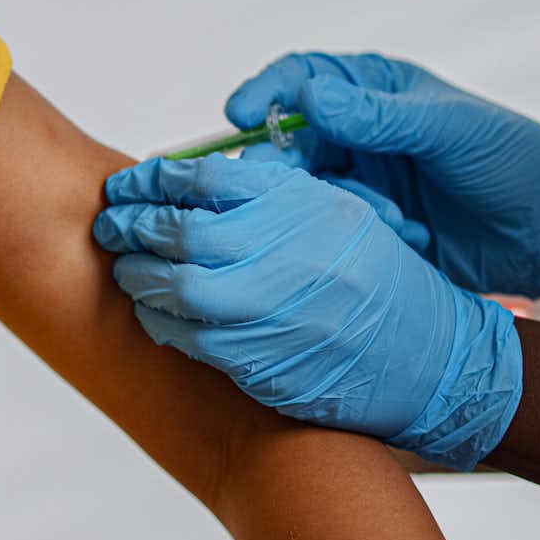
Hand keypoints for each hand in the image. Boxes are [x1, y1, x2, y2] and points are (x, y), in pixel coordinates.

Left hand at [95, 156, 520, 469]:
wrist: (431, 359)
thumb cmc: (378, 280)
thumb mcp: (339, 213)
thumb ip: (271, 194)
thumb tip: (189, 181)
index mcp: (304, 205)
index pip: (206, 178)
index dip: (154, 179)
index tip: (128, 183)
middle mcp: (289, 252)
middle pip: (181, 229)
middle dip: (132, 225)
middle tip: (108, 224)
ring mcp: (277, 310)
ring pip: (178, 287)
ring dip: (139, 276)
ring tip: (126, 269)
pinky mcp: (267, 360)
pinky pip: (192, 338)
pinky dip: (162, 323)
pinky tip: (153, 313)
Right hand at [227, 52, 539, 317]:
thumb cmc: (515, 162)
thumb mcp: (450, 131)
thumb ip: (381, 117)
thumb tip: (311, 98)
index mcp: (376, 91)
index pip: (302, 78)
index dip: (264, 93)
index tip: (240, 116)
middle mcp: (359, 130)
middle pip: (288, 137)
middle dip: (280, 162)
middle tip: (276, 186)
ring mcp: (363, 178)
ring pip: (305, 186)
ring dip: (322, 204)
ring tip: (368, 219)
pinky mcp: (369, 225)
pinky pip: (329, 225)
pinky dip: (349, 232)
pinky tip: (391, 240)